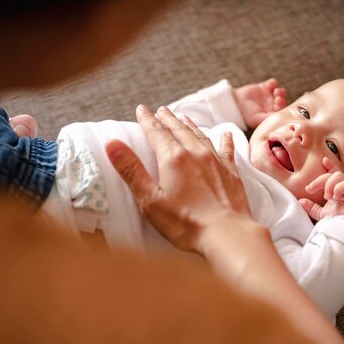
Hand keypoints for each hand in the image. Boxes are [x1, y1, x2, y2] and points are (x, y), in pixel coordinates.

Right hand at [106, 105, 252, 252]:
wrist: (226, 233)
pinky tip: (225, 133)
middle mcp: (196, 153)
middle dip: (167, 119)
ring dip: (190, 125)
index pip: (156, 132)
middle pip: (178, 130)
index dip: (147, 120)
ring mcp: (216, 161)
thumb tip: (112, 143)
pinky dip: (224, 139)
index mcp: (173, 158)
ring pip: (200, 136)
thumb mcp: (150, 199)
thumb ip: (131, 170)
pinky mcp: (232, 172)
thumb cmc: (185, 222)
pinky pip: (226, 149)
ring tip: (183, 118)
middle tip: (161, 110)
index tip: (141, 109)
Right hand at [233, 78, 286, 128]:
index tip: (278, 104)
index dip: (283, 107)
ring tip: (275, 91)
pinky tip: (268, 85)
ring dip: (280, 91)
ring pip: (280, 92)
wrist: (235, 103)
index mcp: (271, 114)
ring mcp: (269, 96)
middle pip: (282, 101)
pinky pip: (273, 83)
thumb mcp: (257, 119)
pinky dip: (273, 83)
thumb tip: (279, 118)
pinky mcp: (265, 87)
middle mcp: (272, 106)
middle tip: (277, 98)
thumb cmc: (246, 114)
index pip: (282, 111)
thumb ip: (268, 118)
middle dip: (281, 99)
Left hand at [299, 158, 343, 227]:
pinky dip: (338, 188)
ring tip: (326, 196)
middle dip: (320, 179)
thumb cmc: (337, 225)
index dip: (330, 166)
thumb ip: (312, 208)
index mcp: (338, 192)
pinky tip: (334, 197)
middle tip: (310, 189)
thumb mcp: (321, 215)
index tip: (323, 160)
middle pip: (334, 174)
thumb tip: (301, 201)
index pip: (335, 175)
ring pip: (340, 177)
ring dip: (329, 184)